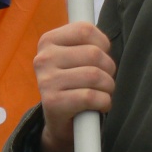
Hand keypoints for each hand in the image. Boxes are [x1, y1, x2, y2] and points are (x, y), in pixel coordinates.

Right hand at [34, 21, 115, 151]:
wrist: (60, 121)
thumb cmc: (73, 83)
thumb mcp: (75, 55)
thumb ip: (86, 40)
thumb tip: (105, 36)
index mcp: (47, 42)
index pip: (85, 30)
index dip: (103, 44)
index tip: (100, 57)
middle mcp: (43, 59)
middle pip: (93, 54)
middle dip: (109, 69)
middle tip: (104, 80)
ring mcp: (46, 81)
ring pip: (94, 76)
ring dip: (108, 87)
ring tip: (104, 93)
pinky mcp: (52, 103)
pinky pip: (90, 96)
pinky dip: (104, 102)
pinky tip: (100, 105)